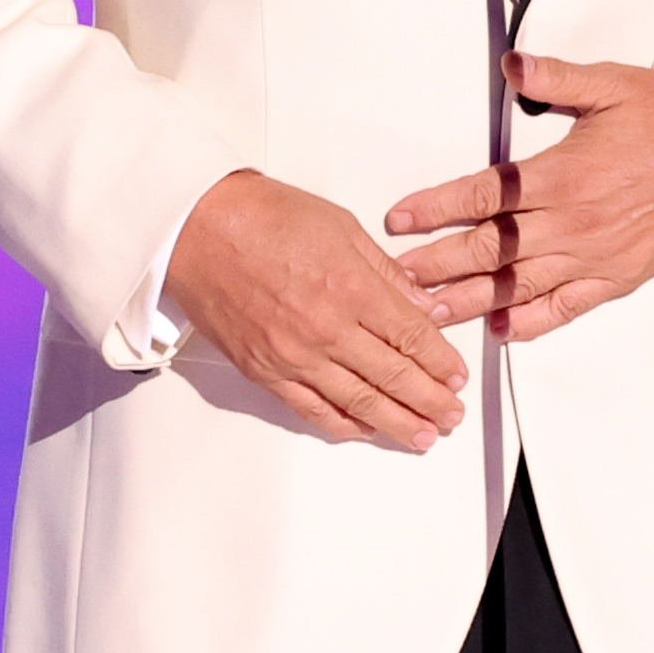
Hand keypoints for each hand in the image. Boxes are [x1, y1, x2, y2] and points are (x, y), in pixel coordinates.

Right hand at [165, 170, 467, 450]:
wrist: (196, 228)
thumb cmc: (262, 216)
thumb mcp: (342, 226)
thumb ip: (385, 271)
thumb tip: (422, 302)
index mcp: (351, 287)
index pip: (412, 338)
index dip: (441, 363)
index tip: (456, 377)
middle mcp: (326, 328)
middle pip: (393, 376)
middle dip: (429, 401)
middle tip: (450, 417)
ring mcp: (293, 355)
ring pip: (357, 401)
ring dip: (395, 423)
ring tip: (421, 436)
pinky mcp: (264, 370)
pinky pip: (311, 409)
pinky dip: (342, 424)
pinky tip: (364, 429)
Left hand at [383, 54, 653, 342]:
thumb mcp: (611, 85)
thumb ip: (555, 79)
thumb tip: (515, 66)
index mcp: (564, 174)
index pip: (484, 195)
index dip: (437, 207)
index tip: (402, 219)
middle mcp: (574, 221)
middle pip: (491, 248)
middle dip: (438, 264)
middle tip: (398, 278)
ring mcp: (594, 255)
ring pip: (519, 285)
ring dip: (471, 300)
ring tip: (430, 314)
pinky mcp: (616, 277)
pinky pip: (566, 308)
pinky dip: (532, 323)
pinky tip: (503, 331)